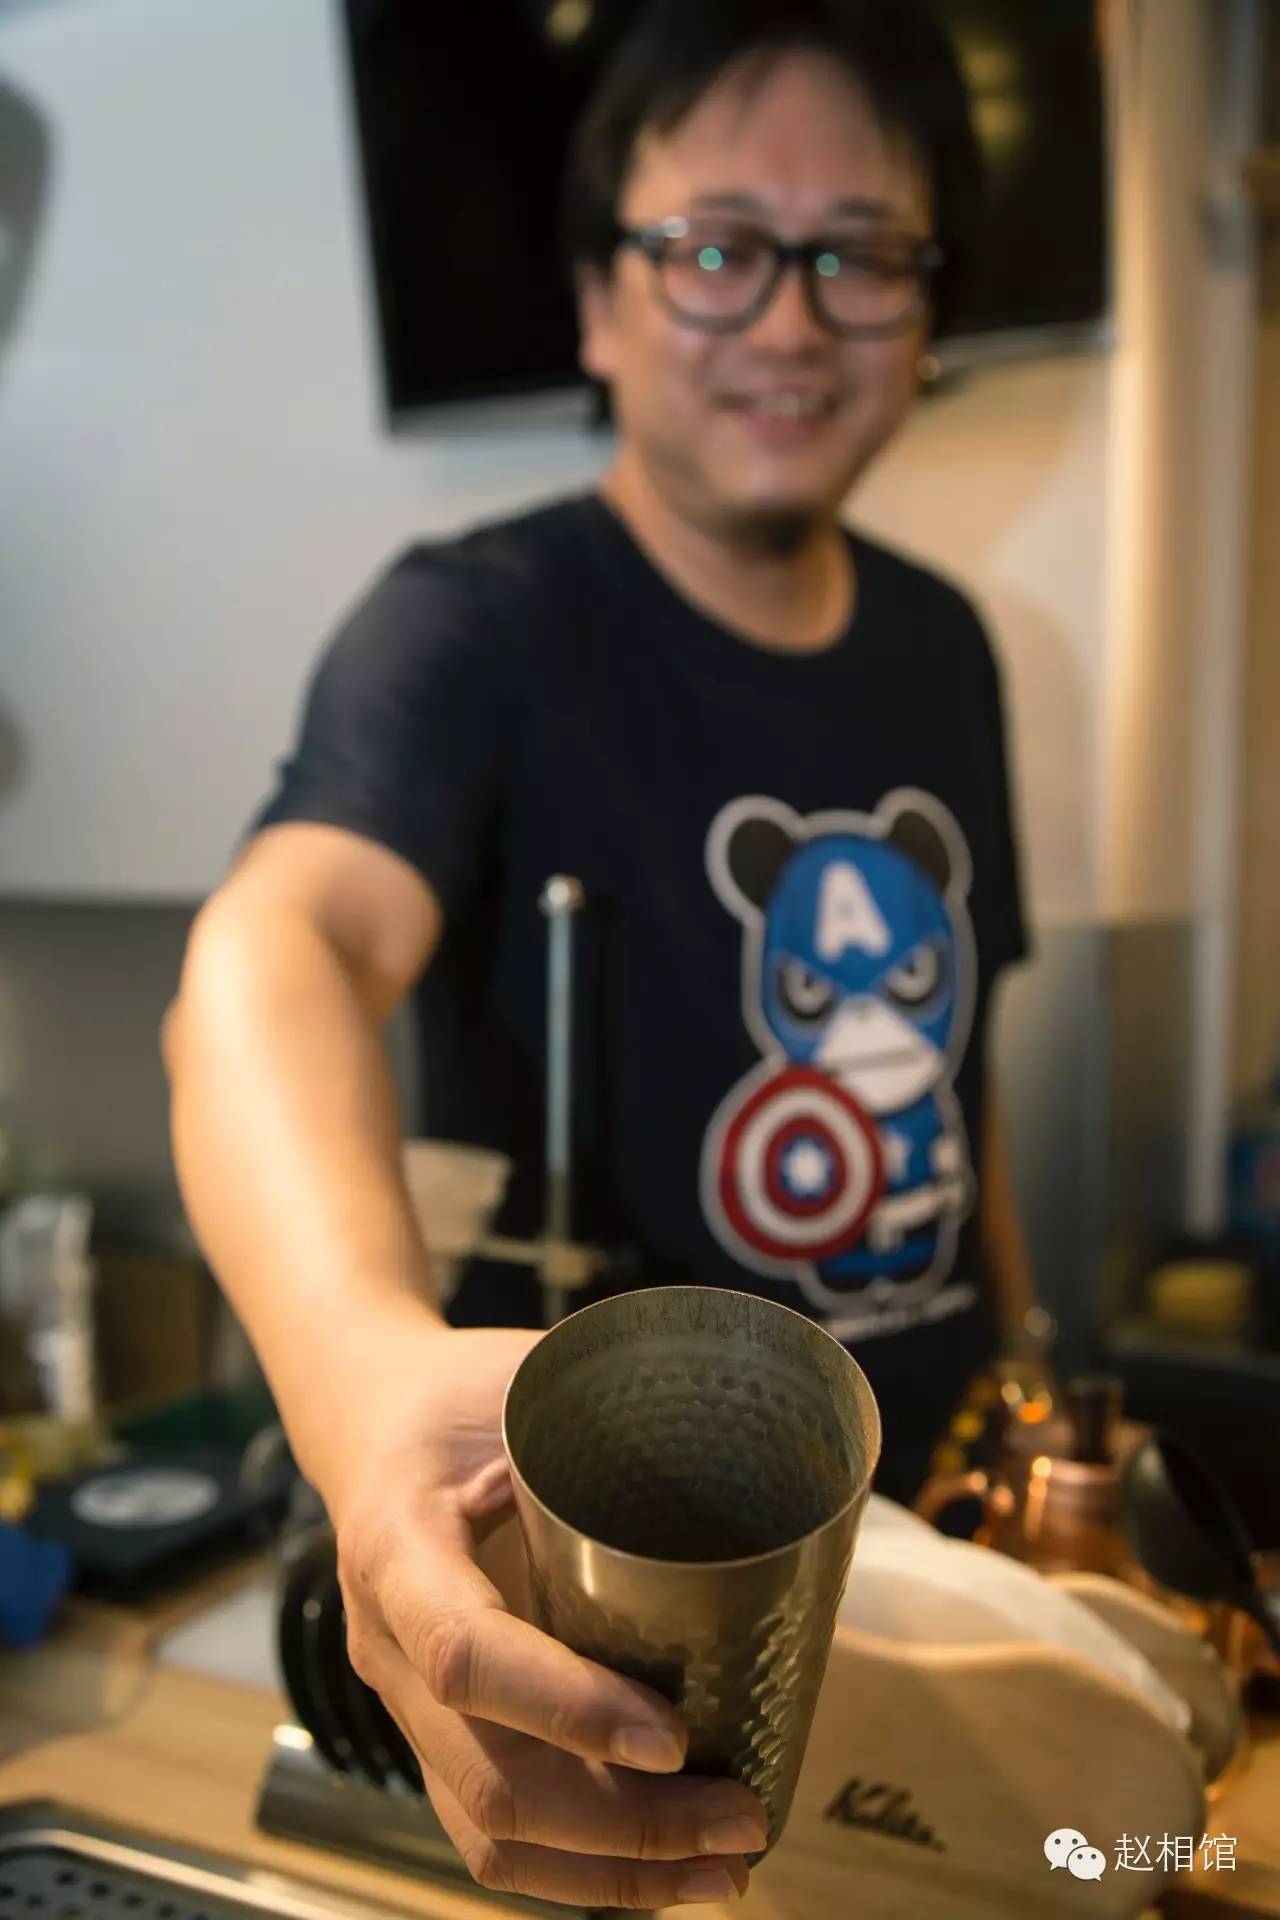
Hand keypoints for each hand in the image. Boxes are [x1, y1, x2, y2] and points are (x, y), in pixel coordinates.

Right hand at [331, 1323, 766, 1907]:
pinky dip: (578, 1869)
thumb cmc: (458, 1393)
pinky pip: (489, 1828)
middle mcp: (386, 1642)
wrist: (369, 1420)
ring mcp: (402, 1702)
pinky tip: (663, 1875)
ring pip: (487, 1828)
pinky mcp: (433, 1731)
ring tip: (724, 1871)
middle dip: (624, 1822)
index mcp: (398, 1547)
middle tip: (742, 1814)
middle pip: (490, 1775)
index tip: (675, 1735)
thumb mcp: (528, 1377)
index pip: (466, 1656)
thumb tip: (780, 1451)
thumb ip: (621, 1419)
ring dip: (610, 1870)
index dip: (569, 1708)